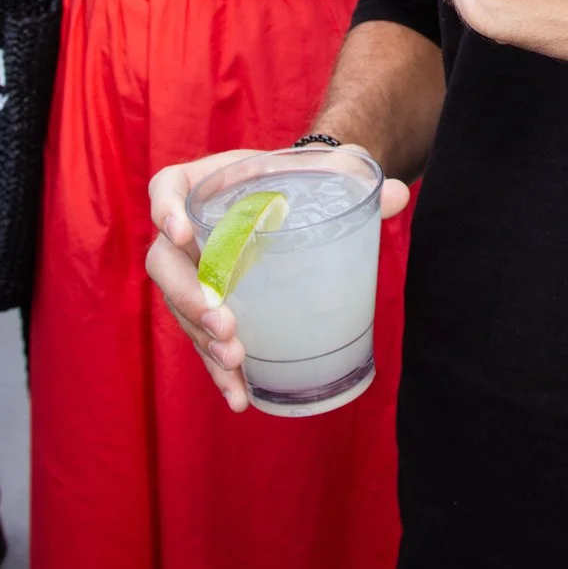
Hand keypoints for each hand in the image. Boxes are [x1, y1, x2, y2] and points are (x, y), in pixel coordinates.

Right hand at [147, 147, 411, 411]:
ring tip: (234, 361)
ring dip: (201, 339)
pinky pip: (202, 341)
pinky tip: (240, 396)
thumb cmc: (296, 179)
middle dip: (188, 297)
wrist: (295, 200)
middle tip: (223, 322)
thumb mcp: (320, 171)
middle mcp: (187, 230)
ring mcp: (192, 273)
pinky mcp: (208, 309)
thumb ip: (352, 177)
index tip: (180, 231)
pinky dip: (219, 370)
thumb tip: (401, 194)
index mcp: (203, 185)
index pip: (166, 189)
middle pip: (165, 262)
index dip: (165, 209)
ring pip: (180, 310)